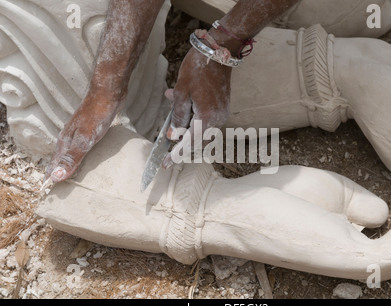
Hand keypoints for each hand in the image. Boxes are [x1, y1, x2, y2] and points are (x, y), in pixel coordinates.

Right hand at [44, 95, 115, 182]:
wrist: (108, 93)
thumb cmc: (97, 115)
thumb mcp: (85, 140)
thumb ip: (72, 158)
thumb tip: (56, 177)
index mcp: (65, 141)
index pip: (54, 163)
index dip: (52, 176)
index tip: (48, 189)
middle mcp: (70, 137)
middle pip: (61, 157)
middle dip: (59, 170)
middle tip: (59, 184)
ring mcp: (80, 131)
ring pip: (72, 151)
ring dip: (70, 162)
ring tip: (72, 173)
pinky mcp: (91, 128)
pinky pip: (84, 145)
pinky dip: (83, 154)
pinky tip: (89, 156)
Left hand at [162, 48, 231, 167]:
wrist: (218, 53)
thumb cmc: (198, 70)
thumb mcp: (181, 93)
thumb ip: (178, 117)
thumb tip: (173, 135)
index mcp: (207, 119)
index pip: (189, 143)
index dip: (177, 154)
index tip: (167, 164)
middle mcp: (217, 120)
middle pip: (198, 142)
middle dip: (182, 146)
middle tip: (168, 154)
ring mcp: (221, 115)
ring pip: (202, 133)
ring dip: (187, 132)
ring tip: (174, 124)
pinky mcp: (222, 109)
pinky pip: (207, 123)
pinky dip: (194, 123)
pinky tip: (183, 110)